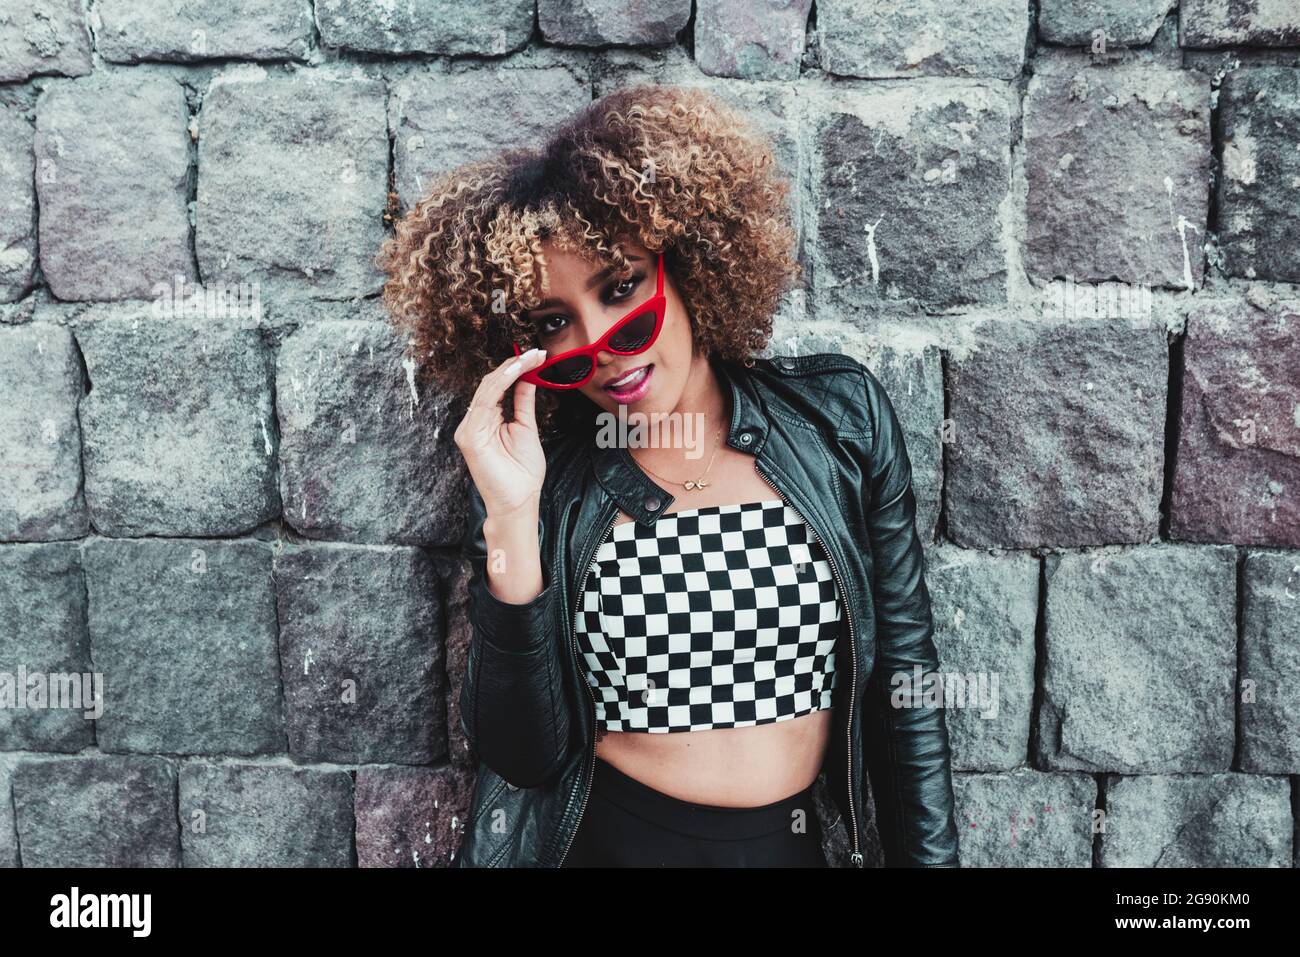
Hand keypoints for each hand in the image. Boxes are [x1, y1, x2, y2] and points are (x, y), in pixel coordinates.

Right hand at [453, 348, 549, 519]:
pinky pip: (485, 402)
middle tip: (536, 353)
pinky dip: (502, 383)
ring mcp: (468, 429)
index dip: (515, 369)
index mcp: (486, 421)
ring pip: (487, 389)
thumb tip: (528, 377)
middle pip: (490, 384)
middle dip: (514, 365)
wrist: (518, 502)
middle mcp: (473, 423)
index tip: (536, 356)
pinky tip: (518, 372)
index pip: (497, 387)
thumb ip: (523, 402)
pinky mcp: (469, 436)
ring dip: (510, 370)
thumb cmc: (522, 473)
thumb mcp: (526, 428)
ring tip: (531, 358)